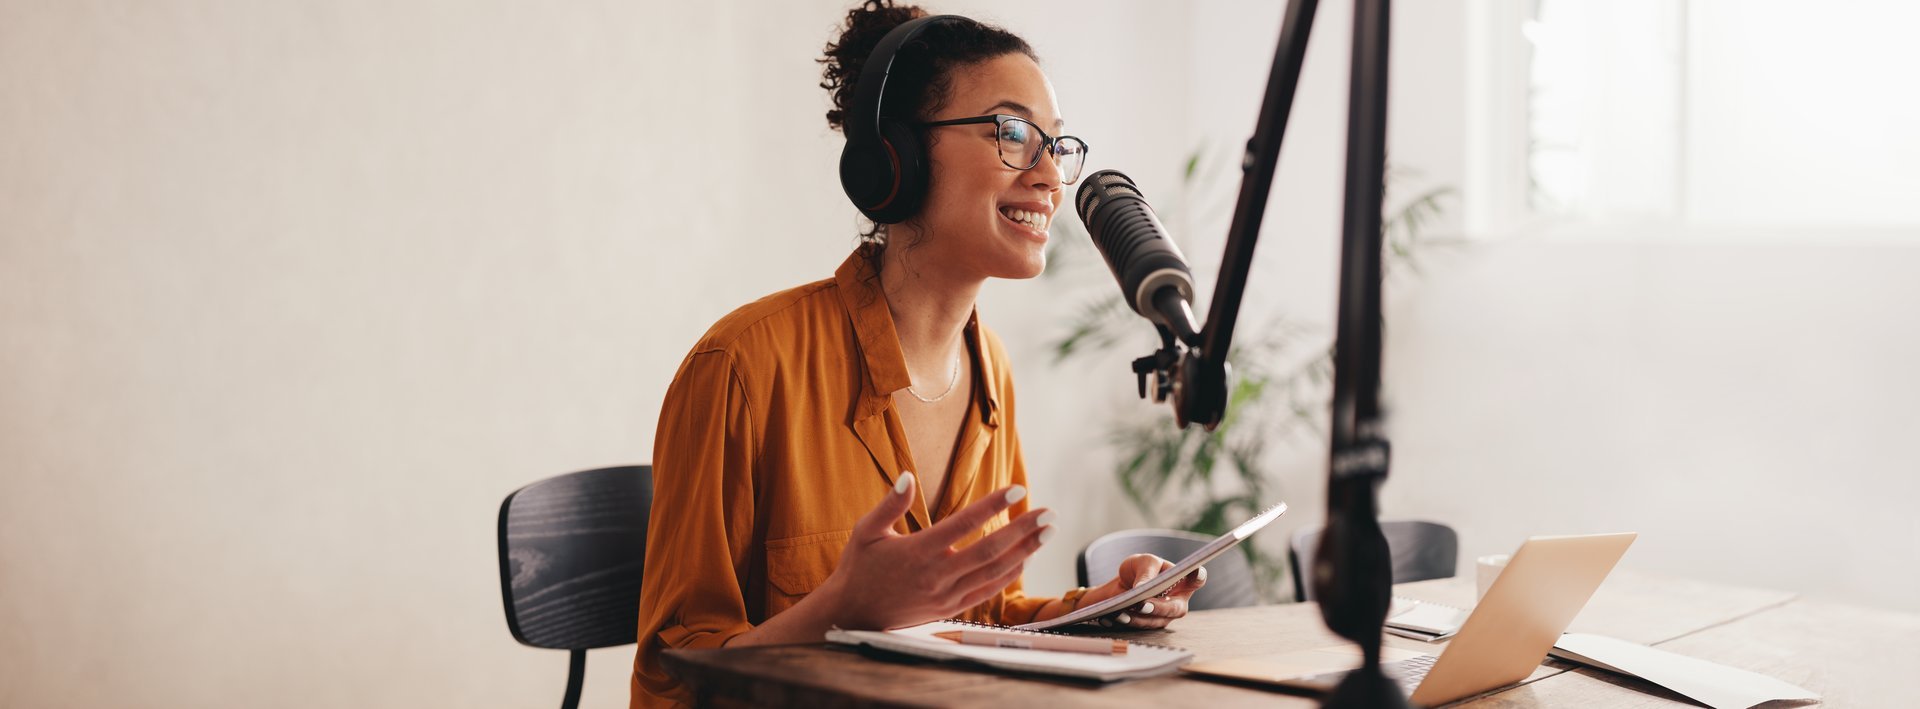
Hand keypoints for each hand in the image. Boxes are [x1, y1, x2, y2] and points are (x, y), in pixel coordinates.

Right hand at [816, 472, 1054, 629]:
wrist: (852, 614)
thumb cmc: (859, 568)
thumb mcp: (865, 531)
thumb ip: (889, 504)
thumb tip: (907, 476)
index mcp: (918, 551)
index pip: (963, 524)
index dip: (992, 506)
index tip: (1016, 490)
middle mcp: (937, 575)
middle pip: (990, 550)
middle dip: (1023, 531)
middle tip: (1050, 513)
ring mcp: (946, 595)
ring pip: (995, 573)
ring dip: (1025, 552)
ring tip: (1047, 532)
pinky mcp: (950, 608)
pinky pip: (988, 591)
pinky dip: (1010, 575)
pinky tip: (1026, 558)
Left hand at [1080, 555, 1206, 629]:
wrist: (1122, 584)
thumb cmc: (1139, 569)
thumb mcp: (1142, 562)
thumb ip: (1146, 573)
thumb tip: (1142, 589)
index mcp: (1182, 581)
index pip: (1197, 579)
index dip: (1198, 577)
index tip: (1195, 572)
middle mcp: (1178, 600)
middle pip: (1175, 608)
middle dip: (1158, 607)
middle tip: (1143, 604)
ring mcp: (1166, 616)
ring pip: (1156, 621)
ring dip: (1138, 618)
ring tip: (1120, 611)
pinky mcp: (1151, 624)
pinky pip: (1141, 627)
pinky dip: (1127, 621)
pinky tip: (1113, 616)